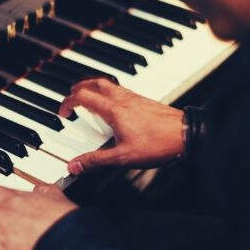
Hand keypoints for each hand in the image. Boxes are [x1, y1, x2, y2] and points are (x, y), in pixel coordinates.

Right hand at [59, 78, 183, 172]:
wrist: (185, 135)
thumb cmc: (157, 144)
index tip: (63, 112)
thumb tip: (74, 165)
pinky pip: (120, 90)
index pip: (83, 97)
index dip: (68, 103)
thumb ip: (95, 161)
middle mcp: (122, 99)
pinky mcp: (143, 101)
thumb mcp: (122, 157)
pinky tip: (113, 105)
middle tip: (71, 96)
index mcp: (113, 110)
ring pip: (108, 84)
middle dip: (79, 87)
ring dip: (94, 87)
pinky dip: (109, 92)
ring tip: (89, 97)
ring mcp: (134, 98)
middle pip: (94, 83)